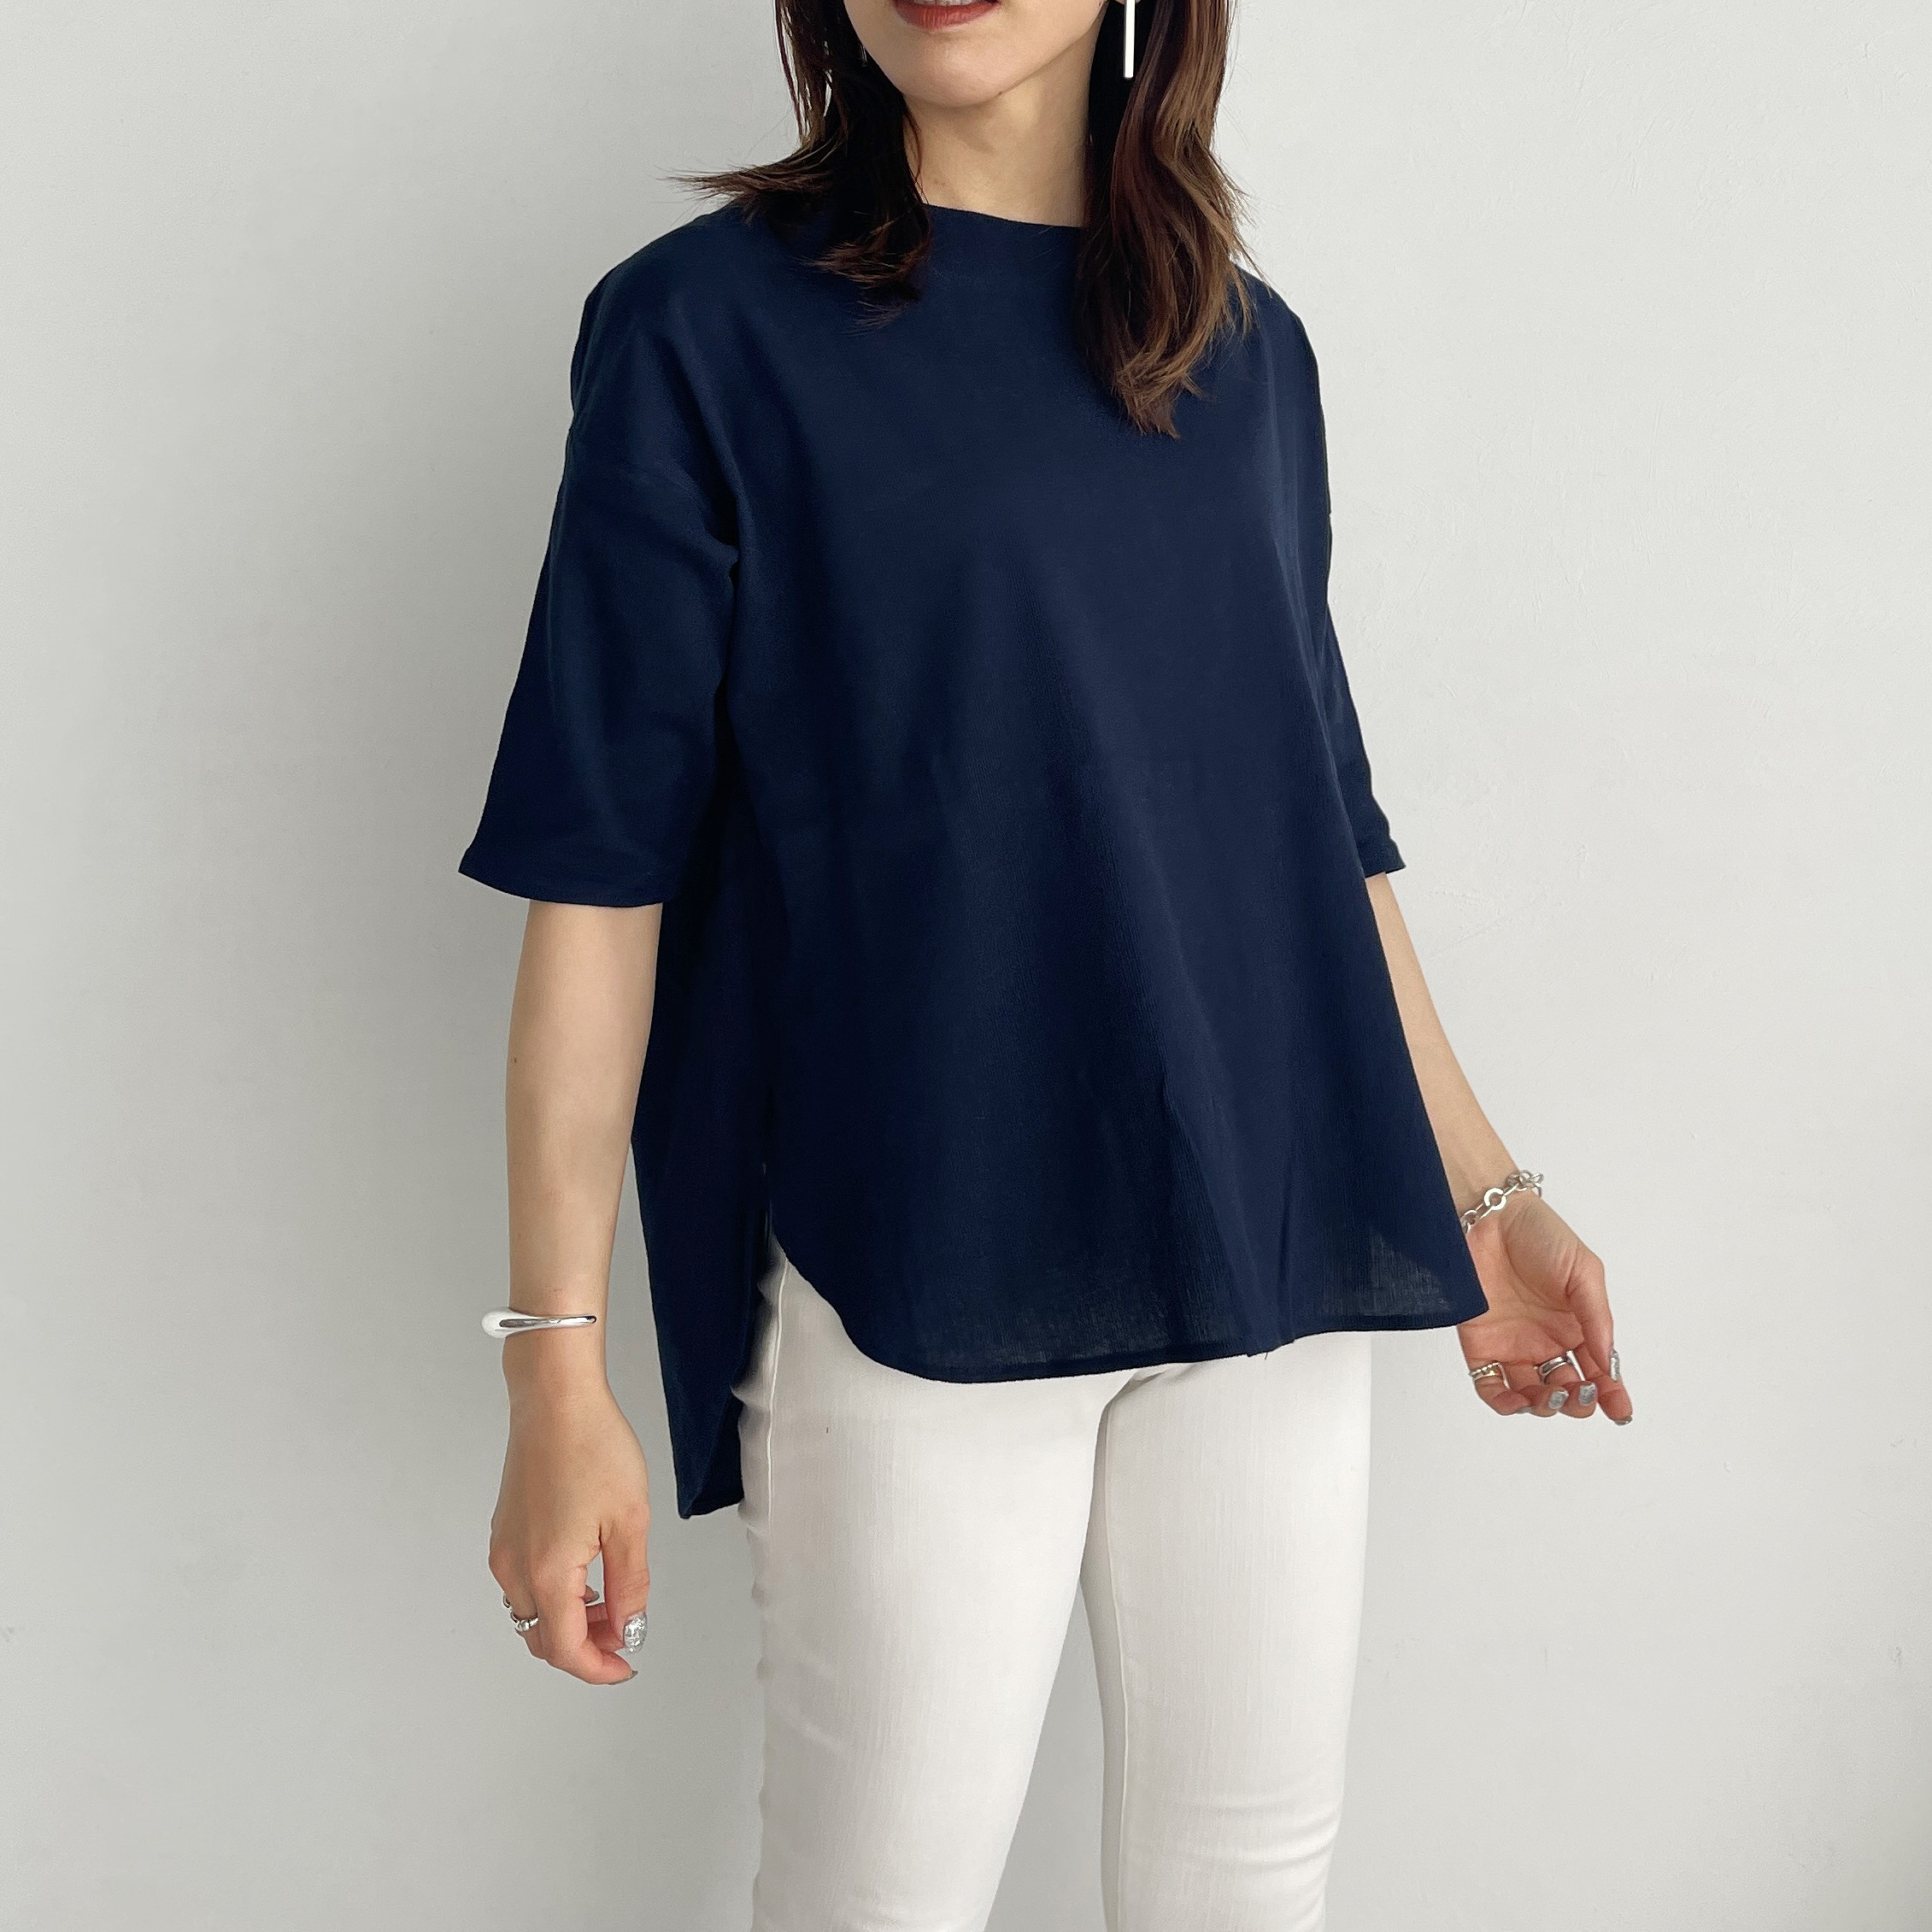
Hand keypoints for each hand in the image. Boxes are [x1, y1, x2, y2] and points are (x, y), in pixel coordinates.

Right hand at [488, 1376, 652, 1682]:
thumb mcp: (630, 1521)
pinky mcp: (503, 1530)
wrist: (555, 1399)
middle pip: (542, 1638)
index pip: (565, 1649)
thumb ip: (629, 1585)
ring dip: (567, 1623)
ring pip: (530, 1613)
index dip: (598, 1668)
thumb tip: (629, 1629)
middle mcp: (514, 1567)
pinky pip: (522, 1584)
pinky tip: (584, 1574)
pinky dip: (552, 1596)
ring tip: (610, 1603)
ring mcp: (504, 1548)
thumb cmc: (593, 1447)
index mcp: (546, 1571)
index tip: (627, 1665)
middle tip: (626, 1632)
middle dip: (585, 1647)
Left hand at [1456, 1192, 1632, 1422]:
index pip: (1597, 1371)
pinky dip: (1503, 1402)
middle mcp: (1546, 1341)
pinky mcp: (1481, 1344)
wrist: (1489, 1216)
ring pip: (1531, 1395)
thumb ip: (1597, 1318)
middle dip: (1577, 1401)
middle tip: (1579, 1391)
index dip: (1612, 1395)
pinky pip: (1489, 1385)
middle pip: (1565, 1389)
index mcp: (1576, 1327)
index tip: (1621, 1411)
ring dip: (1544, 1406)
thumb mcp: (1584, 1272)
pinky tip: (1518, 1401)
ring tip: (1551, 1394)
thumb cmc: (1540, 1235)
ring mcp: (1513, 1345)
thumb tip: (1608, 1362)